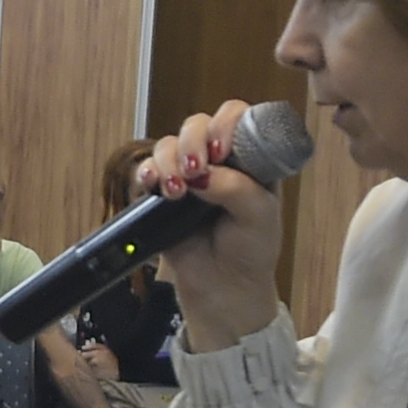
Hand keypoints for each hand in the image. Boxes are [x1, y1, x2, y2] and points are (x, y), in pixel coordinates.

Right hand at [145, 103, 289, 336]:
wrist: (224, 290)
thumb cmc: (250, 252)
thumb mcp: (260, 217)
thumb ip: (238, 189)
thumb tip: (203, 174)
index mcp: (250, 159)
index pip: (236, 118)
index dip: (225, 124)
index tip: (220, 150)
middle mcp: (218, 161)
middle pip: (198, 125)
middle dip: (192, 142)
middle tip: (195, 170)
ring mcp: (189, 176)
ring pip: (169, 144)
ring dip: (168, 161)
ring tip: (175, 191)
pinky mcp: (161, 195)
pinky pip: (147, 170)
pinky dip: (146, 173)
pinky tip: (153, 186)